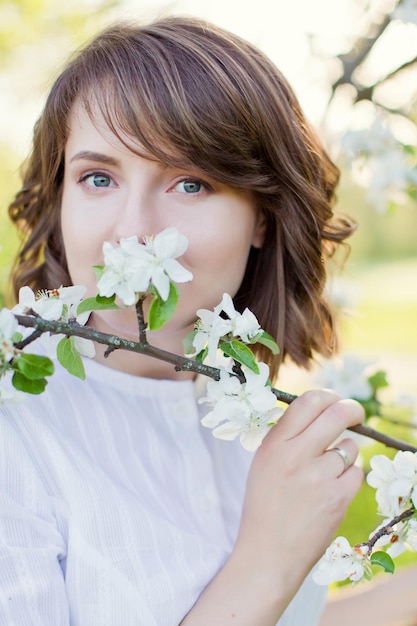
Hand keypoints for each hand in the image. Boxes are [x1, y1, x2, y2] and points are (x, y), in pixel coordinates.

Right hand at [234, 389, 363, 607]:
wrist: (269, 553)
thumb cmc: (264, 504)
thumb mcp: (264, 462)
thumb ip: (287, 435)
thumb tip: (318, 409)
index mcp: (274, 444)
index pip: (308, 401)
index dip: (327, 396)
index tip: (334, 401)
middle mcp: (297, 455)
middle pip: (337, 414)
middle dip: (353, 409)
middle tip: (356, 414)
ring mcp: (319, 477)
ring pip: (349, 447)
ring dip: (344, 454)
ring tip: (326, 473)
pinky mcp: (338, 498)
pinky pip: (356, 472)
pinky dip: (348, 477)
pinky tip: (331, 489)